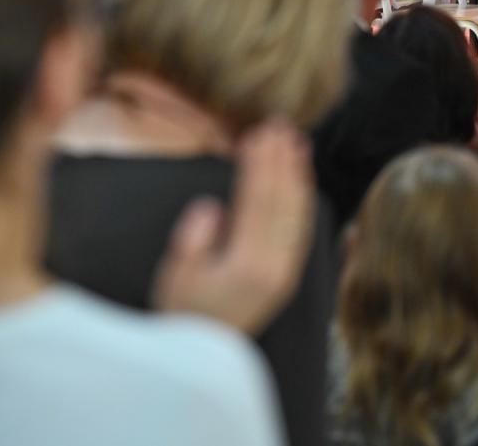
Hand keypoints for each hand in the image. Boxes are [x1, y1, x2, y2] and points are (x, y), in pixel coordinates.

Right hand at [152, 121, 313, 334]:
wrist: (202, 353)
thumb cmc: (181, 311)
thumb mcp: (175, 274)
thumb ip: (193, 239)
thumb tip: (214, 208)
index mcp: (246, 265)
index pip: (257, 202)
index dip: (259, 165)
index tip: (258, 134)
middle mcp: (273, 268)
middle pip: (281, 203)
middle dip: (280, 161)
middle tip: (279, 125)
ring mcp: (284, 273)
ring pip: (297, 215)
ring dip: (297, 176)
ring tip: (297, 143)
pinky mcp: (285, 276)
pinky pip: (299, 232)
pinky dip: (302, 202)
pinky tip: (300, 181)